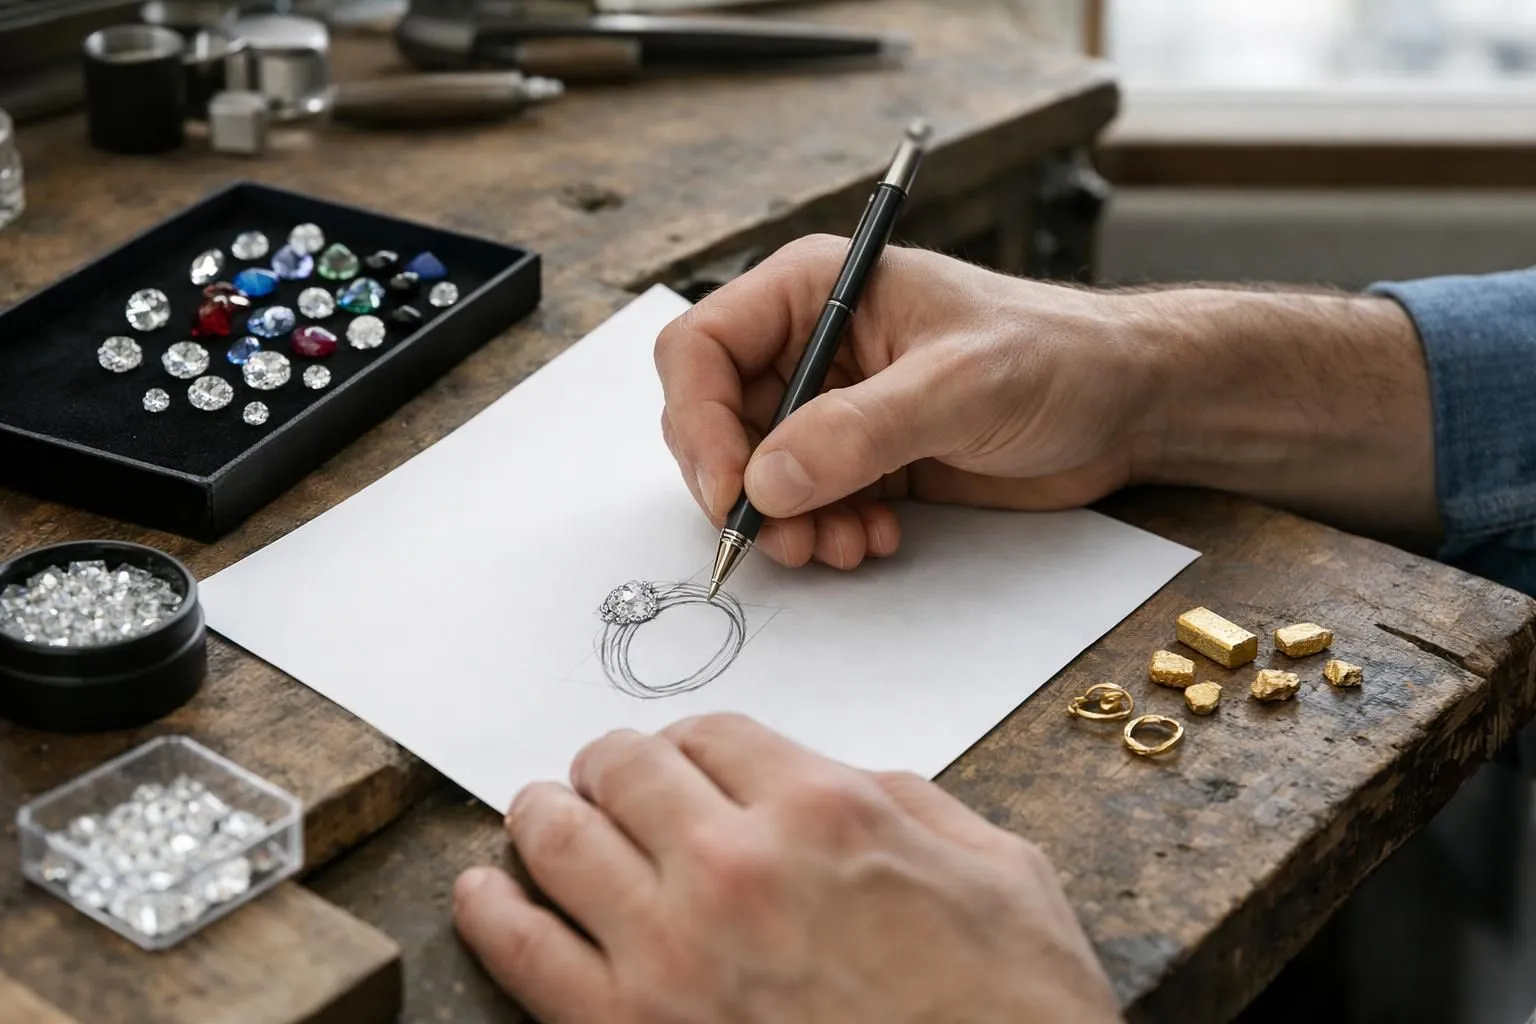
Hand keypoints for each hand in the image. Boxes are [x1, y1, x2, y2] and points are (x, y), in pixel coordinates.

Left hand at [453, 714, 1122, 1023]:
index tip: (678, 758)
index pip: (711, 732)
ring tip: (538, 813)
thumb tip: (845, 784)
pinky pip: (522, 951)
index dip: (687, 740)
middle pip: (625, 768)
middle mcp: (737, 864)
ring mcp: (674, 952)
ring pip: (561, 838)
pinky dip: (488, 908)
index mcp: (826, 810)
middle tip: (602, 775)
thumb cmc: (1014, 1012)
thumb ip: (910, 806)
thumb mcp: (1001, 872)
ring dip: (543, 813)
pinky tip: (481, 888)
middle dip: (610, 764)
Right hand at [654, 236, 1159, 569]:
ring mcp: (833, 405)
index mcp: (816, 291)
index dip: (699, 421)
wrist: (1126, 404)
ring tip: (844, 546)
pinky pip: (805, 503)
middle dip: (743, 488)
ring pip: (757, 474)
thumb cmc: (1057, 357)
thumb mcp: (961, 385)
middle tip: (787, 538)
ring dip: (787, 522)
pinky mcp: (861, 457)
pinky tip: (877, 538)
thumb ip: (861, 430)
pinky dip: (824, 531)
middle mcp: (811, 345)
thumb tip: (766, 482)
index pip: (702, 348)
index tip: (733, 490)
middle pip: (716, 420)